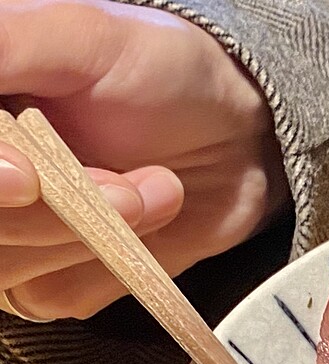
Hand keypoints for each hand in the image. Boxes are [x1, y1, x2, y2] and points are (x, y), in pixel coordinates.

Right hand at [0, 0, 287, 319]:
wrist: (236, 135)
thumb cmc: (160, 70)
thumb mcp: (81, 34)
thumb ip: (8, 44)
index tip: (26, 177)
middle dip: (50, 212)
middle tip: (124, 184)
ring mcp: (3, 232)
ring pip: (2, 266)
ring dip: (88, 234)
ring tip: (151, 187)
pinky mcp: (44, 279)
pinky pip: (46, 294)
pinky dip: (106, 263)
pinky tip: (145, 216)